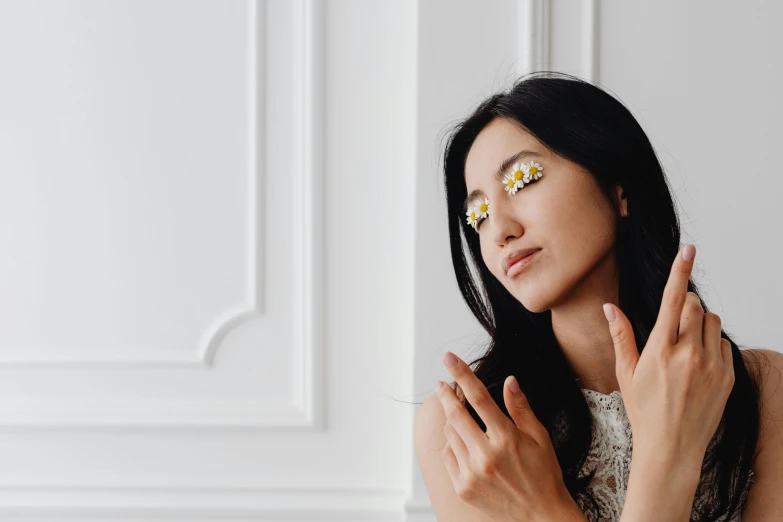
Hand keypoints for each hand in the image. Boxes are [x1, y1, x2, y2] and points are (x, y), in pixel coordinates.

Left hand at [435, 351, 583, 521]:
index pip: (479, 398)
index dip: (462, 374)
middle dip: (446, 394)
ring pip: (450, 434)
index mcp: (506, 439)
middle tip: (441, 383)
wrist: (541, 517)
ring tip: (458, 414)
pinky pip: (448, 455)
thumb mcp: (540, 438)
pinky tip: (461, 440)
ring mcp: (471, 473)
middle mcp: (485, 456)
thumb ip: (521, 408)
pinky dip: (451, 443)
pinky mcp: (463, 487)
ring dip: (451, 419)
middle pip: (456, 414)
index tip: (449, 358)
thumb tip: (509, 380)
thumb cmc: (544, 475)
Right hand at [603, 243, 734, 470]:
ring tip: (686, 344)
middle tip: (675, 318)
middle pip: (696, 306)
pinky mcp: (727, 377)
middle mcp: (688, 354)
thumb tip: (609, 307)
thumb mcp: (625, 373)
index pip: (672, 300)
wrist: (672, 448)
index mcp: (660, 350)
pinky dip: (711, 344)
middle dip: (687, 303)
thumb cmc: (643, 411)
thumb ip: (621, 336)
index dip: (680, 271)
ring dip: (701, 323)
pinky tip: (697, 364)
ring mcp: (711, 366)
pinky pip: (723, 344)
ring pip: (713, 323)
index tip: (688, 250)